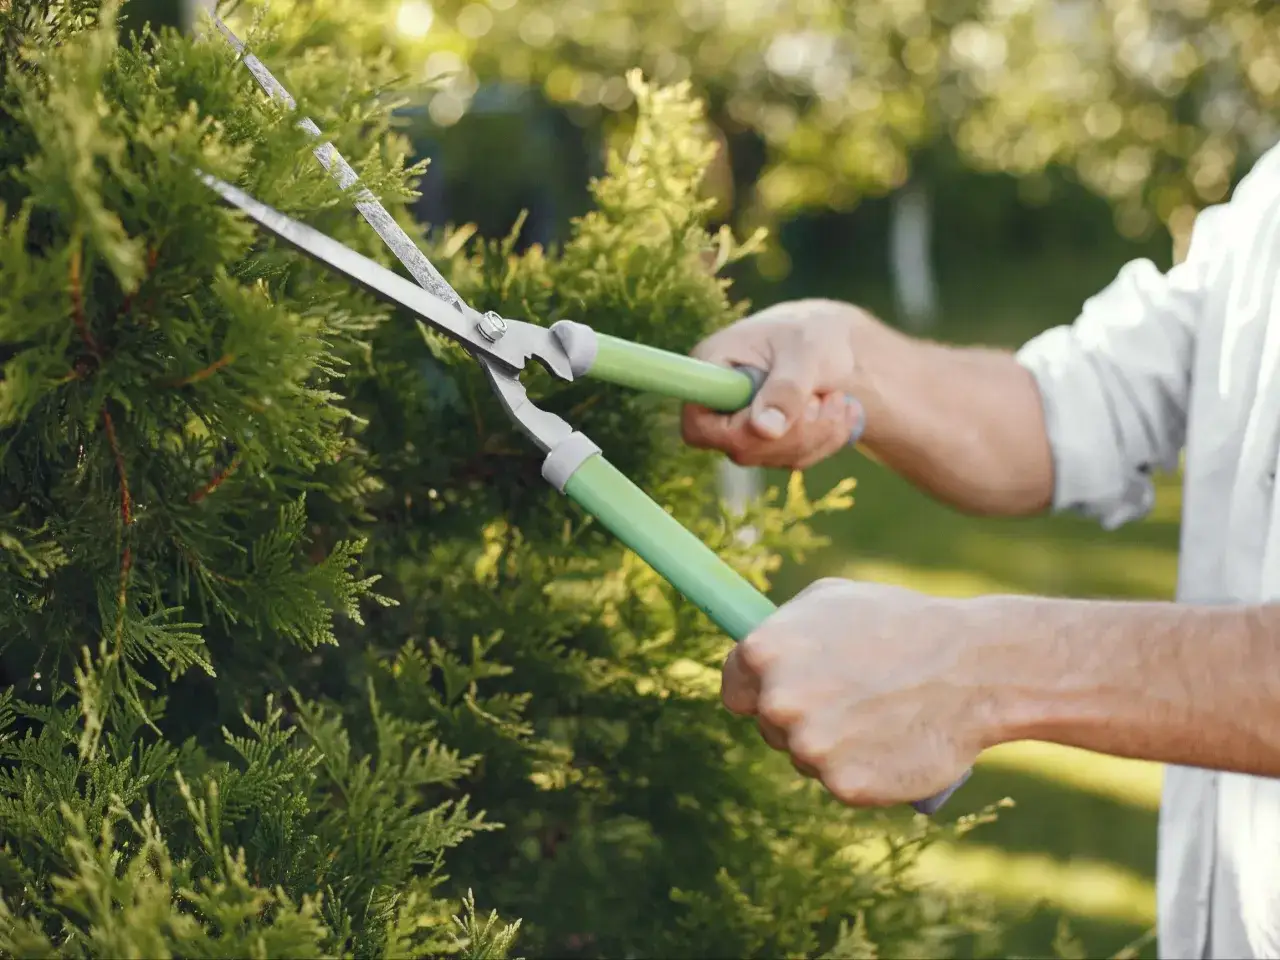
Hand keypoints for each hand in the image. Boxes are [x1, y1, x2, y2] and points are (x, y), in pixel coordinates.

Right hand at [682, 298, 869, 469]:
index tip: (778, 416)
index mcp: (709, 369)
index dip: (735, 431)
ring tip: (836, 396)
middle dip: (795, 430)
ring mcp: (742, 428)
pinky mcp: (768, 443)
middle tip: (826, 397)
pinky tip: (841, 410)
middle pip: (742, 447)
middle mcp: (718, 405)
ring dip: (819, 432)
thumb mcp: (804, 352)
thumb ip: (786, 388)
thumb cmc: (811, 334)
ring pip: (775, 456)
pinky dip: (828, 438)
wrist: (830, 343)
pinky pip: (797, 459)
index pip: (697, 424)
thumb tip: (766, 429)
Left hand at [722, 578, 1012, 805]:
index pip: (734, 689)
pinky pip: (841, 782)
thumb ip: (784, 629)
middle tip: (849, 700)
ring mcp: (810, 747)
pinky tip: (890, 744)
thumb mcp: (832, 600)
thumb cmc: (902, 623)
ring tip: (879, 715)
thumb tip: (755, 651)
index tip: (786, 692)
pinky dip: (862, 771)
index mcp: (763, 652)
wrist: (974, 668)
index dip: (759, 691)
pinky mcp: (845, 786)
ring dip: (832, 746)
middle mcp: (778, 702)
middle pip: (768, 726)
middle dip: (799, 717)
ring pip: (805, 757)